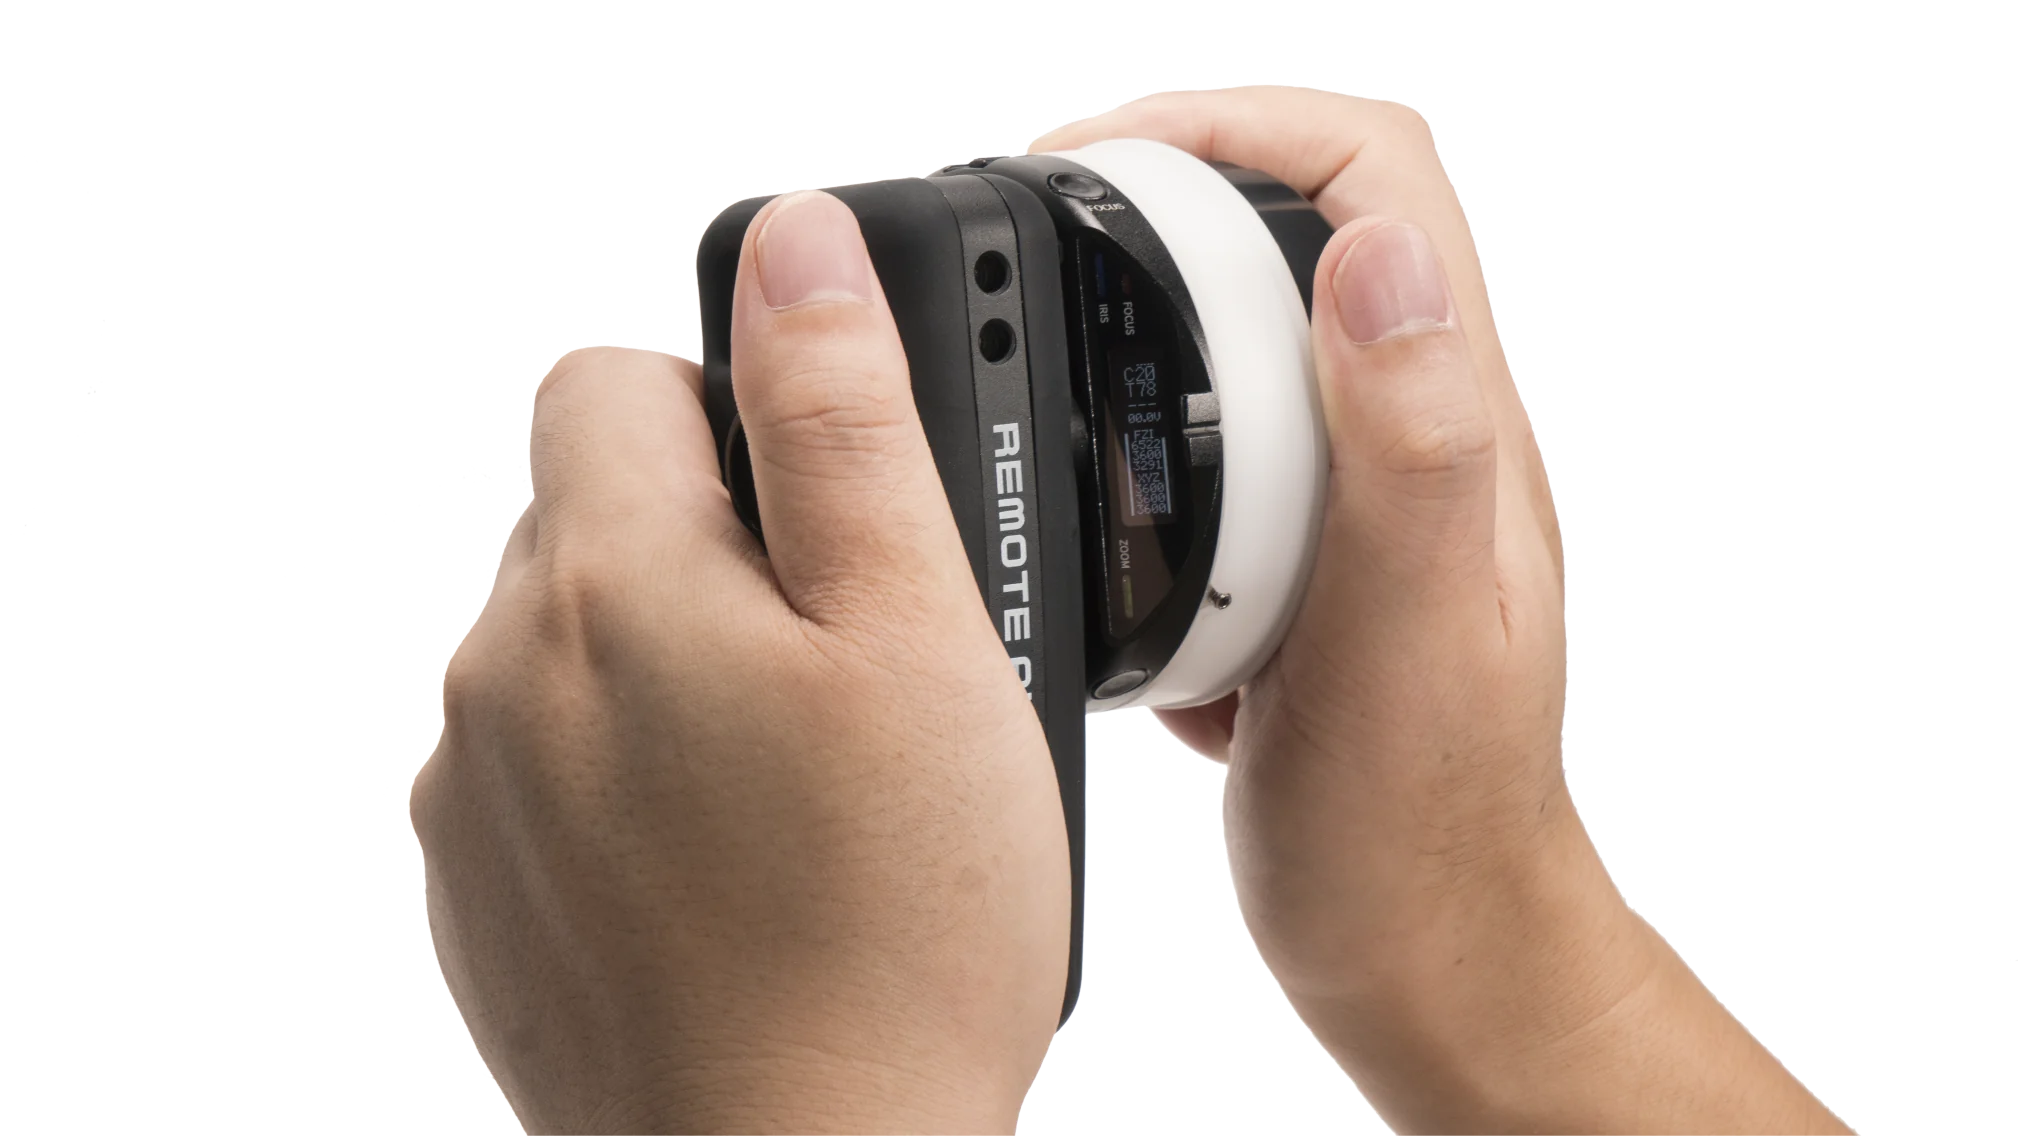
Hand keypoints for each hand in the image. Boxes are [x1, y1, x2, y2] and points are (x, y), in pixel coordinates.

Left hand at [409, 190, 1067, 1135]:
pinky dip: (626, 775)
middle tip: (846, 666)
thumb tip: (795, 247)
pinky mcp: (474, 894)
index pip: (614, 377)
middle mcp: (494, 675)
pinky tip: (733, 858)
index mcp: (601, 582)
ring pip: (569, 643)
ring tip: (800, 778)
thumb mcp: (921, 635)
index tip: (821, 520)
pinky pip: (542, 764)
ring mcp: (466, 796)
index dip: (733, 414)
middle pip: (589, 513)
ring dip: (669, 663)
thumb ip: (843, 419)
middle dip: (711, 546)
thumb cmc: (895, 930)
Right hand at [1035, 87, 1849, 1133]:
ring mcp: (1355, 498)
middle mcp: (1409, 436)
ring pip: (1243, 335)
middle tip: (1035, 237)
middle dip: (1158, 194)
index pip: (1376, 175)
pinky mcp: (1303, 564)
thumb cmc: (1422, 833)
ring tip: (1036, 349)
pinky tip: (1085, 507)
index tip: (1099, 157)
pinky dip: (1134, 443)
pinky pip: (1211, 449)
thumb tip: (1380, 256)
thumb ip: (1409, 449)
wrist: (1426, 958)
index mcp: (1449, 424)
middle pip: (1291, 225)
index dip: (1236, 118)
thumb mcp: (1411, 640)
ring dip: (1139, 318)